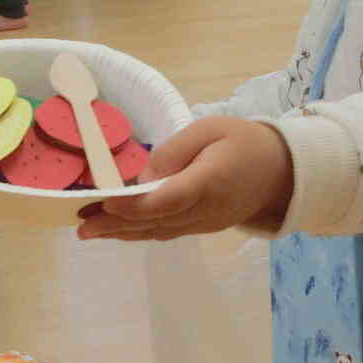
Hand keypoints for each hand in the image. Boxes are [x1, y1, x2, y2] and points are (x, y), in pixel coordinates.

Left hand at [75, 117, 293, 242]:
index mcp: (208, 183)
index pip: (166, 200)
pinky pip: (167, 232)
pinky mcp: (202, 228)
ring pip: (157, 232)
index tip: (104, 204)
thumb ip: (175, 152)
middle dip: (115, 225)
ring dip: (122, 233)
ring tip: (88, 230)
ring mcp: (204, 224)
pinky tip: (117, 230)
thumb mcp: (210, 130)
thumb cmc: (244, 142)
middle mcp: (204, 211)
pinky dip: (140, 232)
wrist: (282, 172)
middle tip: (80, 225)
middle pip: (154, 222)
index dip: (133, 206)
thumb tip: (143, 179)